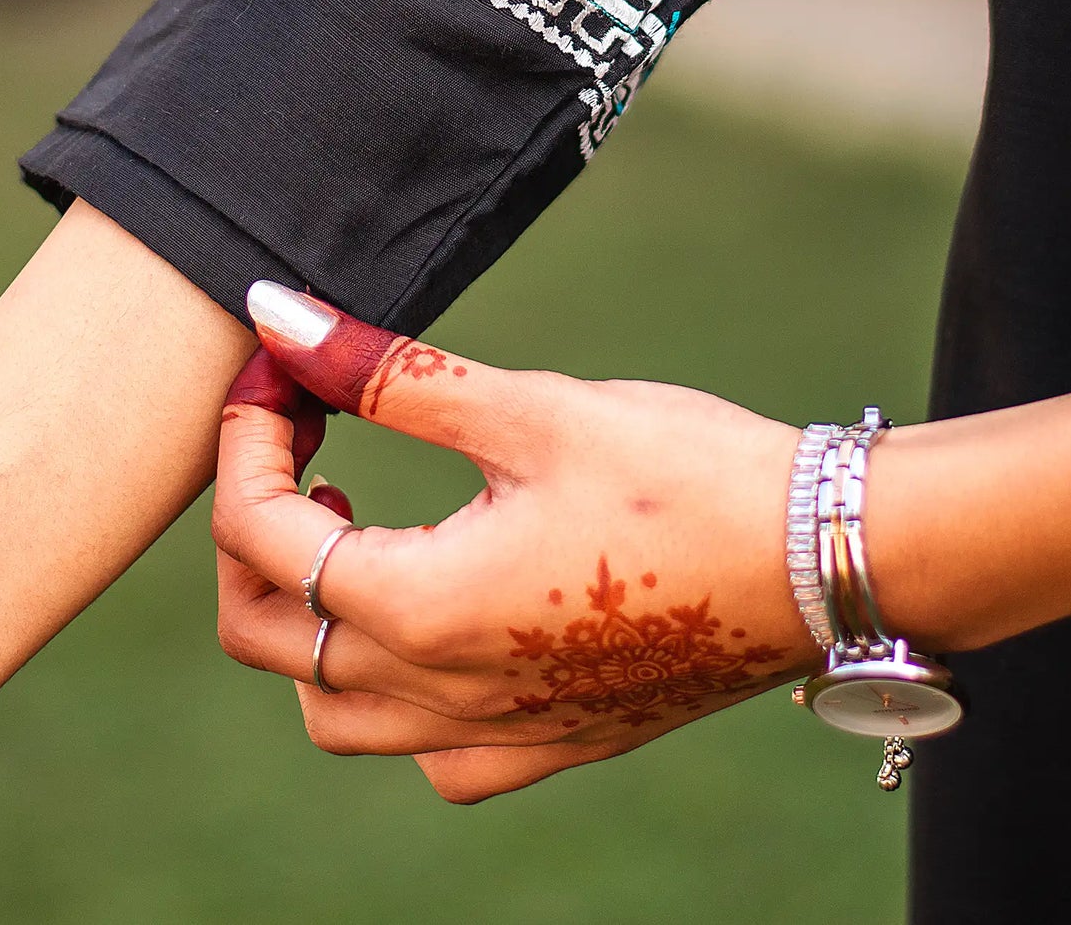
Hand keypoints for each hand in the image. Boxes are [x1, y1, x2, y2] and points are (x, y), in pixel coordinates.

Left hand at [212, 285, 814, 801]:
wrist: (823, 560)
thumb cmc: (684, 472)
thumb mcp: (533, 407)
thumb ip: (392, 372)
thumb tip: (278, 316)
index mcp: (422, 608)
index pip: (262, 535)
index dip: (248, 439)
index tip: (284, 371)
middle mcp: (441, 695)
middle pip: (268, 637)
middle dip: (258, 528)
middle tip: (311, 437)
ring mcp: (497, 735)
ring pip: (331, 711)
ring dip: (312, 617)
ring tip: (368, 520)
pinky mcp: (552, 746)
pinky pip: (427, 753)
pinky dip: (395, 691)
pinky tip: (444, 613)